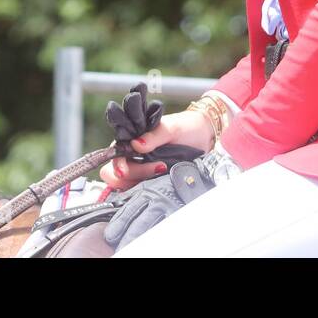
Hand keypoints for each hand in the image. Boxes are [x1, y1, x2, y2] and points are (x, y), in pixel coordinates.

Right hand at [101, 139, 240, 250]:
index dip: (117, 165)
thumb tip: (136, 145)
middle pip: (116, 174)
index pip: (114, 155)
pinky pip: (141, 190)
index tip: (124, 171)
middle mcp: (132, 156)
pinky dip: (147, 190)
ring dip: (141, 181)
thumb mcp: (170, 127)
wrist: (203, 136)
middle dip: (134, 173)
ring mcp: (141, 170)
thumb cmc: (184, 127)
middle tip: (158, 166)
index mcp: (131, 140)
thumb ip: (153, 135)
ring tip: (163, 169)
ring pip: (127, 185)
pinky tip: (161, 181)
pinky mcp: (151, 181)